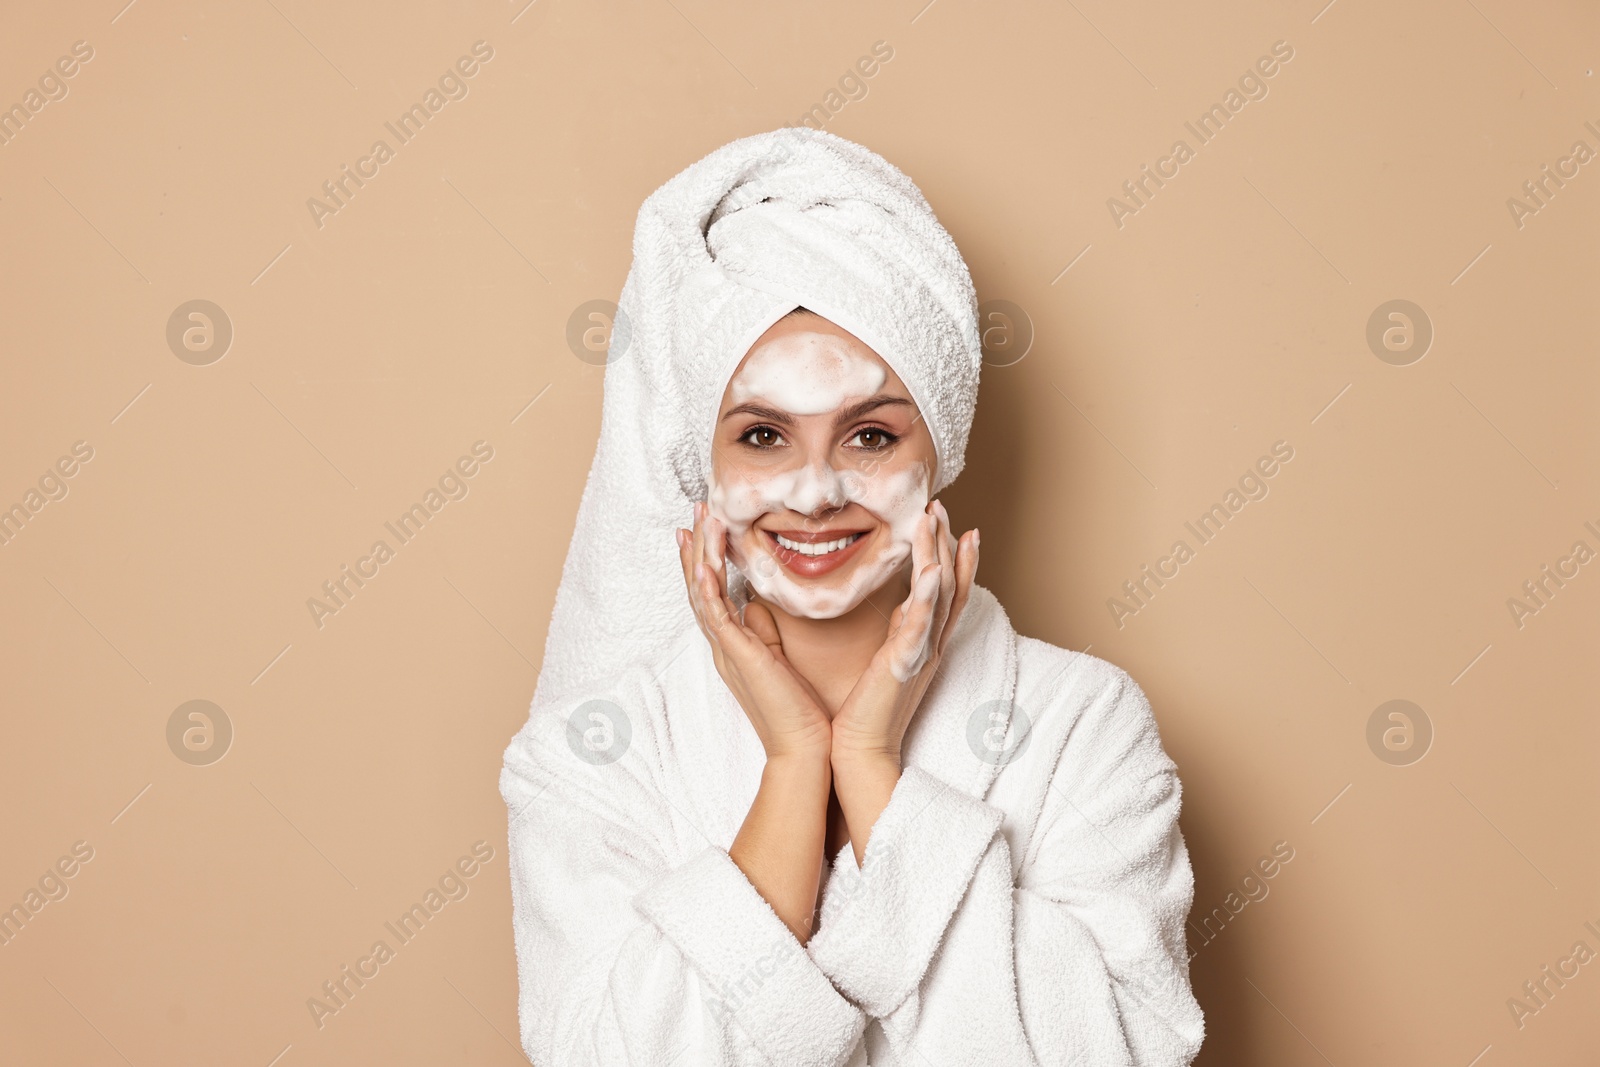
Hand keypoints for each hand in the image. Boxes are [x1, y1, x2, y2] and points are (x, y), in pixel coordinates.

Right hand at [676, 501, 832, 762]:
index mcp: (734, 645)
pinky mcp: (737, 657)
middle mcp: (724, 645)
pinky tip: (704, 560)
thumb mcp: (780, 661)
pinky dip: (708, 585)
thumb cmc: (800, 711)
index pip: (713, 593)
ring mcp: (727, 650)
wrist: (805, 749)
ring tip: (700, 519)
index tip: (703, 528)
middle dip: (697, 546)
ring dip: (700, 554)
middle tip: (697, 510)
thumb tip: (759, 606)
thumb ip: (765, 633)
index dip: (705, 559)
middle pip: (700, 586)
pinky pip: (715, 614)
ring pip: (702, 593)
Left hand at [830, 498, 978, 767]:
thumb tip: (898, 606)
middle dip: (947, 542)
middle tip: (941, 505)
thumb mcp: (886, 661)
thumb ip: (896, 632)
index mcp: (923, 643)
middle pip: (948, 585)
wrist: (861, 751)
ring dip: (939, 554)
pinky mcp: (904, 663)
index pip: (946, 593)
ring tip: (936, 519)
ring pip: (938, 595)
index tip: (955, 525)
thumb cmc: (864, 711)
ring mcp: (920, 652)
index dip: (955, 558)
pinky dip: (928, 596)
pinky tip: (932, 569)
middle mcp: (929, 644)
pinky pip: (921, 624)